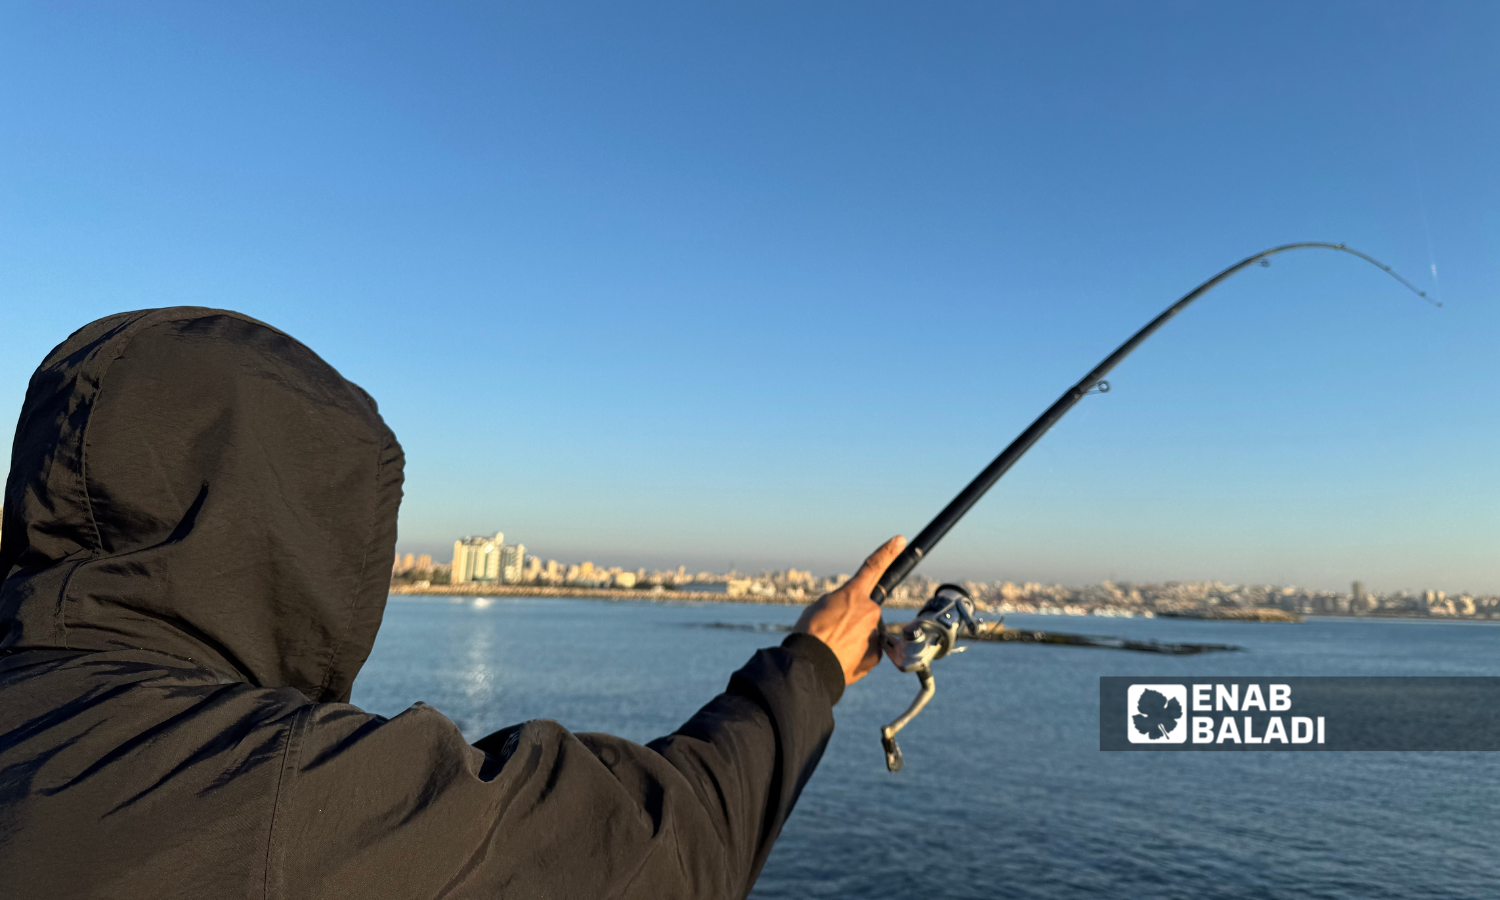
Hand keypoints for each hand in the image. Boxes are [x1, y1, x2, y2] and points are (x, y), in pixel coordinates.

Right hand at [792, 535, 905, 685]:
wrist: (811, 666)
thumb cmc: (809, 635)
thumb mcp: (820, 607)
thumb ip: (840, 603)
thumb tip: (851, 614)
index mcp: (853, 594)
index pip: (873, 567)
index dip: (887, 552)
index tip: (900, 540)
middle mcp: (870, 610)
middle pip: (866, 611)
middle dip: (853, 618)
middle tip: (832, 631)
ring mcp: (875, 633)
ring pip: (867, 632)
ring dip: (853, 637)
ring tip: (833, 647)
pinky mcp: (877, 655)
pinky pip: (868, 650)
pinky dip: (857, 654)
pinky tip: (841, 658)